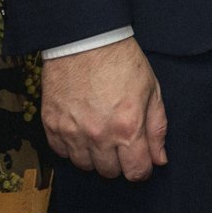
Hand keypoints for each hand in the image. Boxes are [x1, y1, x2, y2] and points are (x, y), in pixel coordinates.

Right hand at [41, 35, 167, 179]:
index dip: (142, 169)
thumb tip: (159, 159)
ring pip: (85, 166)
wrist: (85, 40)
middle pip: (110, 172)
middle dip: (119, 162)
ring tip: (100, 134)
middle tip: (120, 141)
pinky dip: (72, 147)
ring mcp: (72, 133)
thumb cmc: (122, 61)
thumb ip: (157, 129)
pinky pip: (62, 153)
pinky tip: (81, 130)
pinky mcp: (52, 126)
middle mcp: (98, 136)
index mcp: (127, 128)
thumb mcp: (151, 90)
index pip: (136, 172)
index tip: (141, 160)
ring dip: (95, 156)